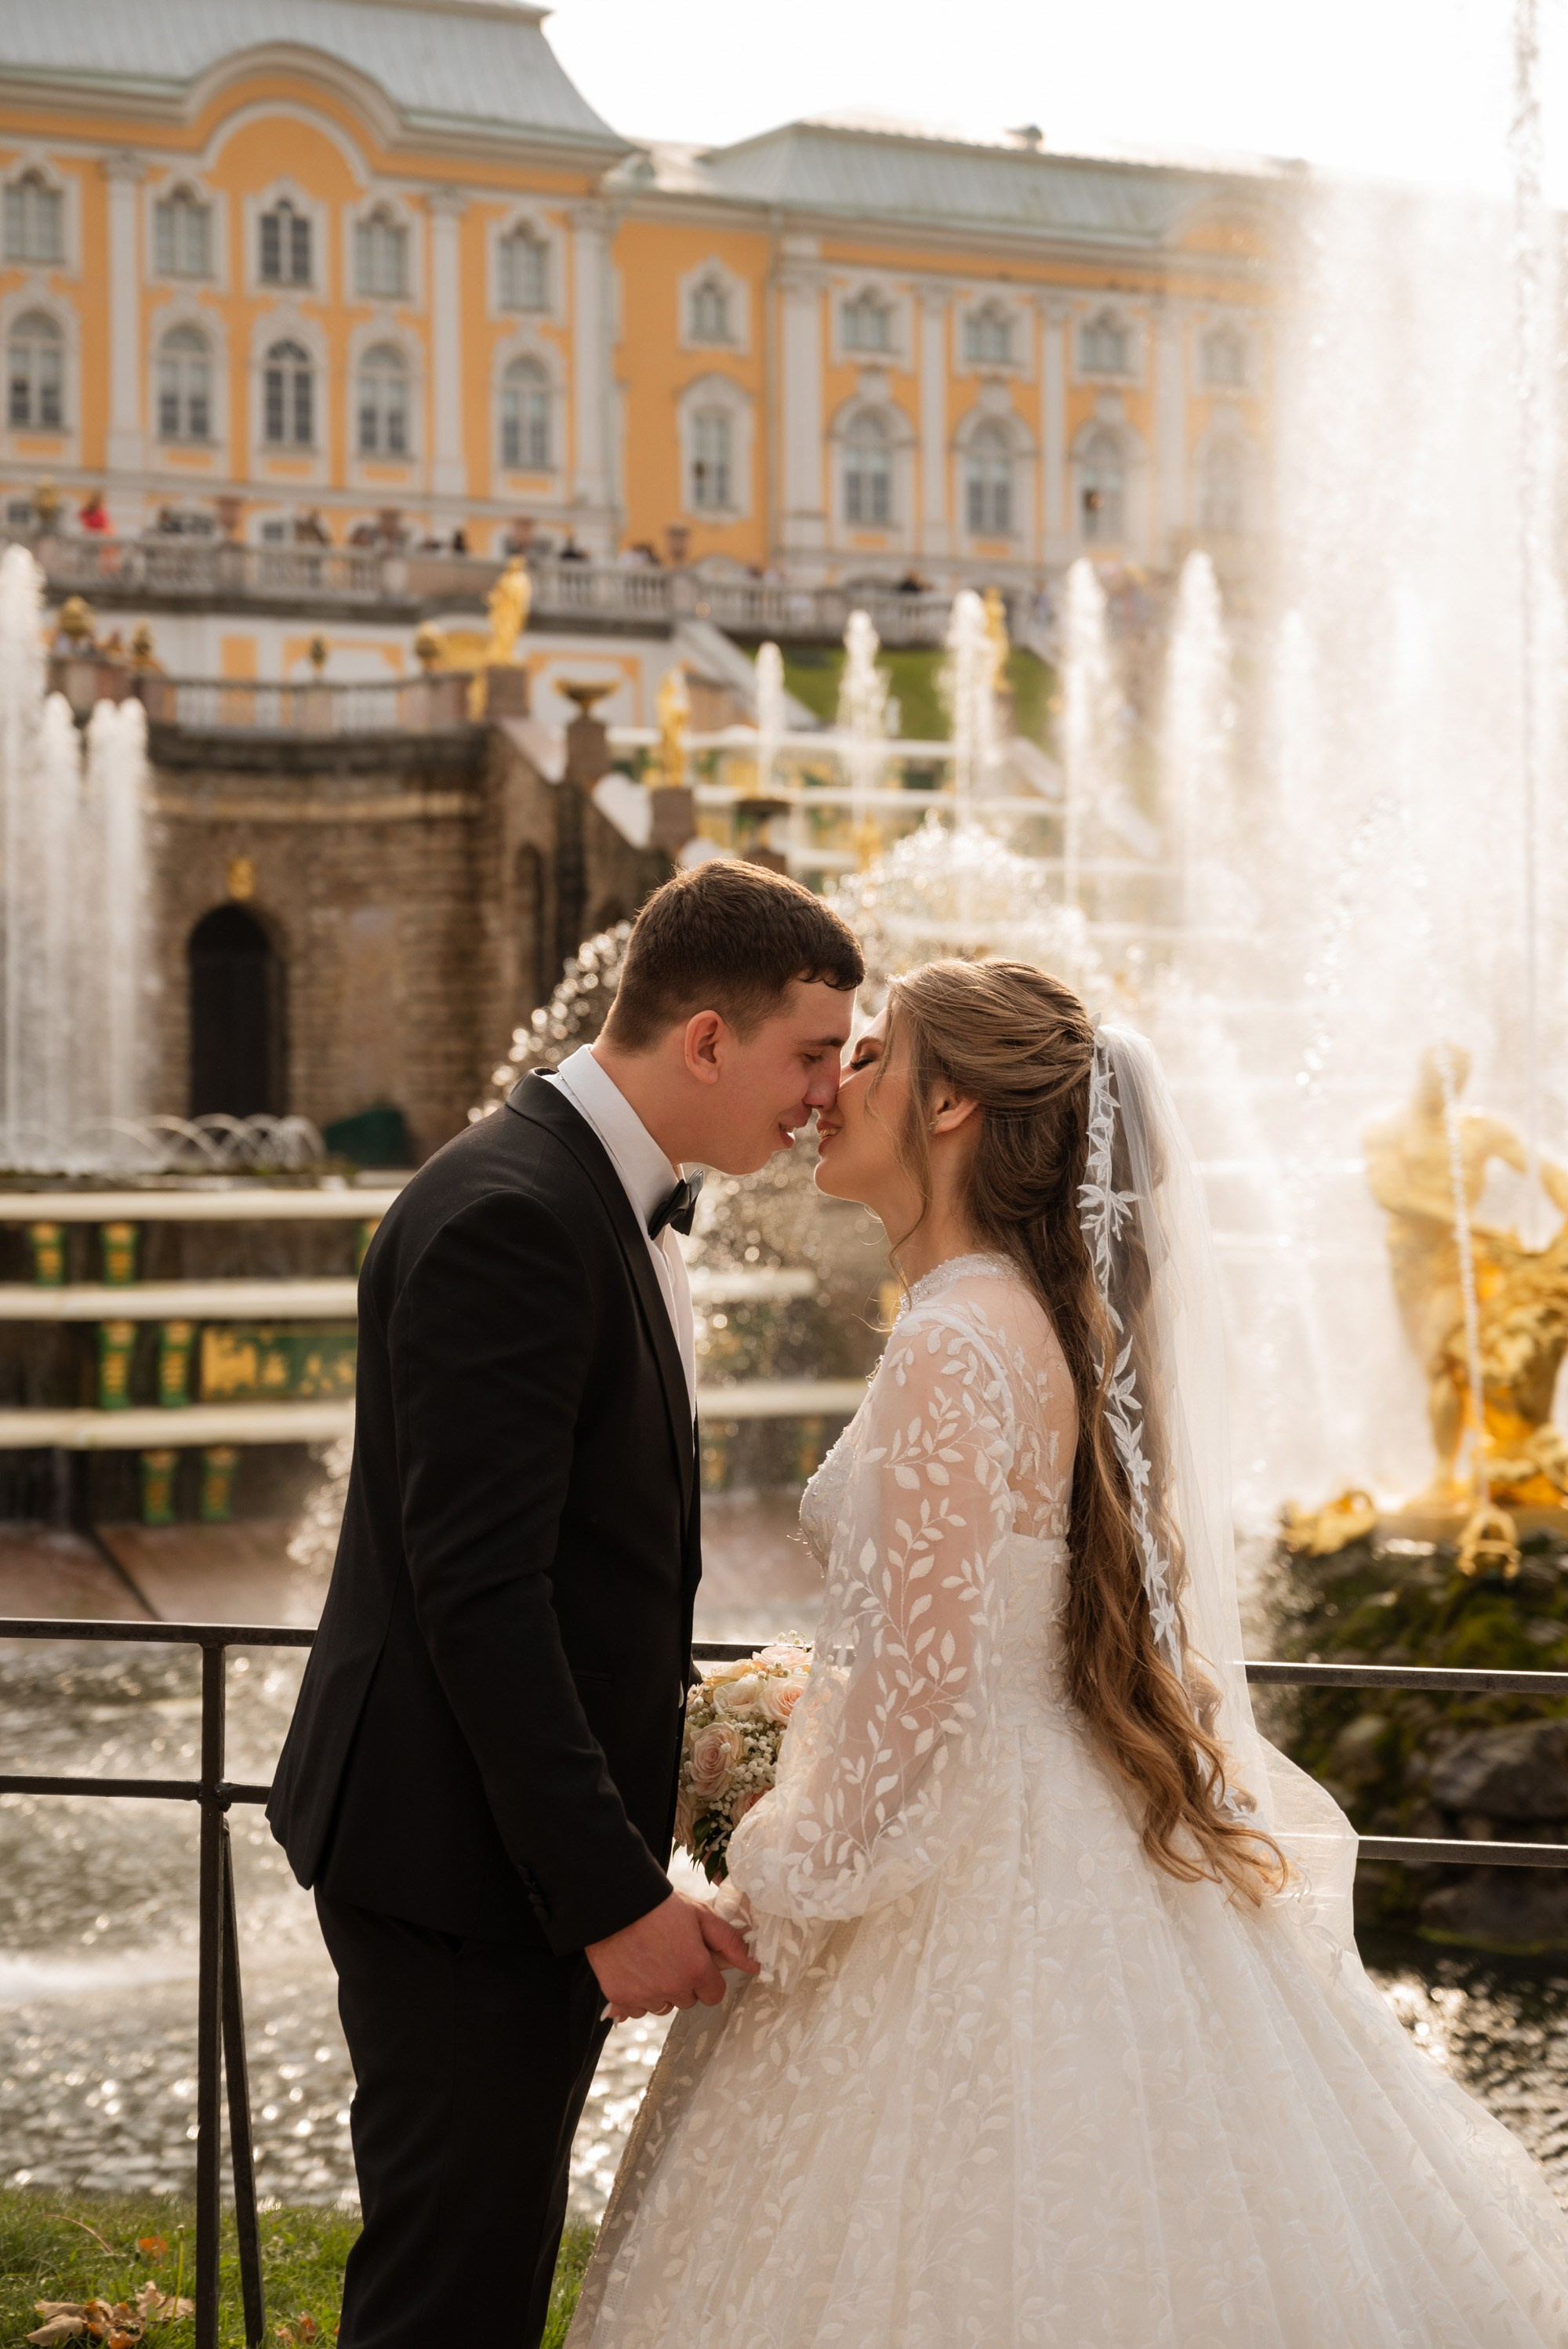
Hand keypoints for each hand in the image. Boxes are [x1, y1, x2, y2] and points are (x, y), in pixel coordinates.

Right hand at [586, 1887, 757, 2022]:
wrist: (616, 1901)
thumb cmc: (662, 1905)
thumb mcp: (701, 1915)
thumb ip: (729, 1942)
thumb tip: (753, 1966)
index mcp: (696, 1970)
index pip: (714, 1995)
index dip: (707, 1977)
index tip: (695, 1960)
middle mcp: (672, 1989)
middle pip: (687, 2000)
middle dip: (683, 1982)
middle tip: (669, 1953)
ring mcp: (645, 1996)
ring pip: (662, 2006)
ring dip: (660, 1990)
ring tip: (649, 1959)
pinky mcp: (621, 1998)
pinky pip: (636, 2009)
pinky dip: (636, 1995)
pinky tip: (632, 1969)